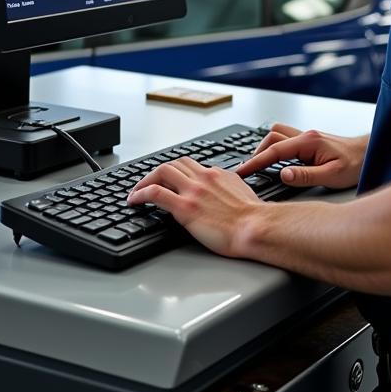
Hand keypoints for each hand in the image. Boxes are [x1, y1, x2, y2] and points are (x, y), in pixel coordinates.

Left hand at [127, 156, 261, 257]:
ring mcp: (193, 191)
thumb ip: (230, 186)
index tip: (169, 180)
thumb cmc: (254, 218)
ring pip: (162, 171)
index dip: (176, 172)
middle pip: (174, 164)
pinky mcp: (185, 207)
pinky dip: (141, 193)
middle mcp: (204, 178)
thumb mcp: (243, 192)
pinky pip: (155, 193)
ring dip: (145, 180)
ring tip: (136, 192)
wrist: (256, 227)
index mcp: (217, 175)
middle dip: (157, 172)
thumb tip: (225, 188)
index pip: (191, 166)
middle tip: (148, 183)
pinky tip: (135, 201)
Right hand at [235, 122, 368, 190]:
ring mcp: (308, 137)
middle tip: (249, 170)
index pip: (274, 150)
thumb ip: (305, 175)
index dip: (255, 161)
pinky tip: (277, 162)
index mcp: (309, 142)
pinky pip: (286, 140)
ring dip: (266, 147)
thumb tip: (283, 174)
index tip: (242, 171)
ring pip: (277, 134)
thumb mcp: (331, 176)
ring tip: (260, 165)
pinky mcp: (310, 142)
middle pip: (271, 136)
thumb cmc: (355, 164)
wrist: (369, 154)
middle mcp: (306, 135)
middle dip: (257, 152)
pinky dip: (276, 148)